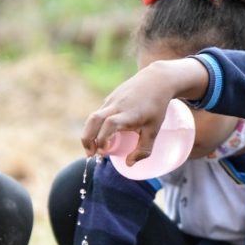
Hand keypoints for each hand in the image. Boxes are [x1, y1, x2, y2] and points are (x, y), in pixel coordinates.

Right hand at [81, 58, 209, 160]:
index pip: (109, 124)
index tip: (104, 152)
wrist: (156, 80)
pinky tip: (102, 135)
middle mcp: (116, 106)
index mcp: (128, 113)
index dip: (103, 138)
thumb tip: (129, 164)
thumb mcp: (154, 130)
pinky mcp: (110, 98)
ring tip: (93, 148)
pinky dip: (96, 126)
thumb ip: (144, 149)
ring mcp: (111, 100)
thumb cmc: (156, 106)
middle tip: (90, 154)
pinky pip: (99, 114)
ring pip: (93, 117)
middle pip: (94, 120)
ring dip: (89, 134)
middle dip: (87, 139)